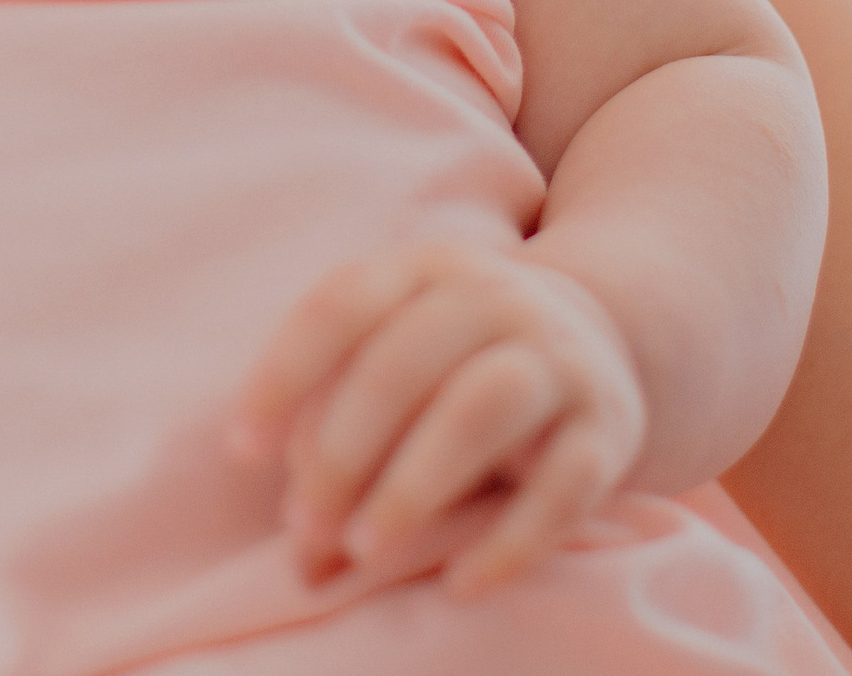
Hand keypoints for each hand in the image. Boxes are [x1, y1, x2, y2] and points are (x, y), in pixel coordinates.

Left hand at [231, 239, 645, 596]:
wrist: (601, 339)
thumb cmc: (458, 361)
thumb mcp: (399, 363)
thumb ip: (340, 434)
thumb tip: (301, 556)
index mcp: (419, 267)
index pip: (338, 307)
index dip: (283, 375)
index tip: (242, 450)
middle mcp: (488, 297)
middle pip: (401, 364)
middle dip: (342, 450)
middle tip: (304, 526)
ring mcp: (555, 357)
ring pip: (477, 411)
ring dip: (413, 484)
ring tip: (365, 550)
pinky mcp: (609, 427)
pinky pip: (562, 487)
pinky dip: (509, 540)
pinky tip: (460, 584)